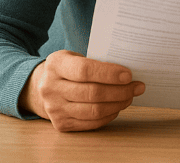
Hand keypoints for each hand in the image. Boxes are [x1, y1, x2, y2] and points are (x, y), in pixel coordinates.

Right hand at [20, 50, 145, 131]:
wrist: (41, 86)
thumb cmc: (68, 68)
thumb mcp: (75, 56)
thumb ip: (97, 61)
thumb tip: (128, 73)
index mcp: (56, 64)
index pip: (85, 70)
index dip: (109, 74)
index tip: (128, 75)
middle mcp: (51, 87)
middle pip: (92, 93)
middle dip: (120, 91)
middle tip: (137, 87)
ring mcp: (54, 108)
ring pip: (93, 110)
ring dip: (118, 104)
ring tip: (130, 96)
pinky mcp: (60, 123)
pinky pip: (91, 123)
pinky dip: (109, 116)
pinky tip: (117, 107)